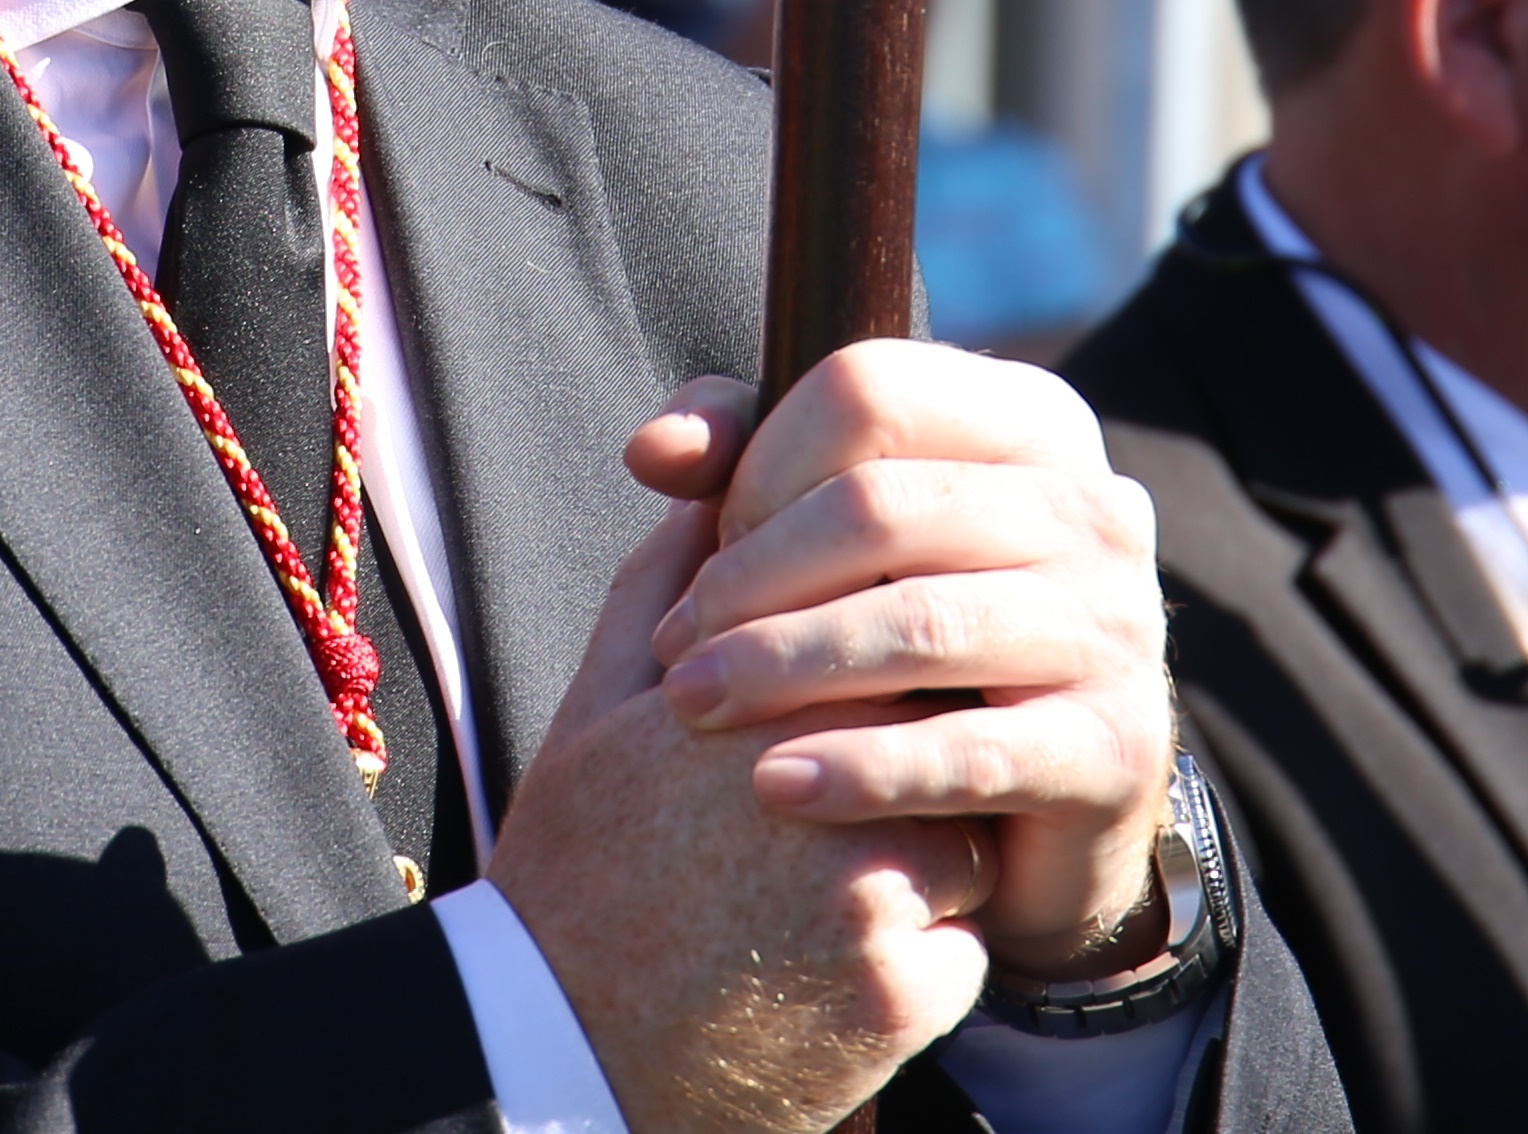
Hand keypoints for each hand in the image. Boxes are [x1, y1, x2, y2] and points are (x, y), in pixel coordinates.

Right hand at [480, 461, 997, 1133]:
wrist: (560, 1049)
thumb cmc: (578, 870)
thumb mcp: (597, 707)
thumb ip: (668, 580)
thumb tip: (718, 478)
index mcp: (755, 685)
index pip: (891, 616)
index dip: (874, 654)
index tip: (840, 694)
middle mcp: (825, 774)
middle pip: (941, 717)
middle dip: (907, 748)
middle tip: (823, 805)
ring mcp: (871, 886)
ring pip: (967, 834)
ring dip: (923, 853)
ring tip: (813, 895)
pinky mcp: (902, 986)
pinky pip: (965, 943)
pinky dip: (920, 956)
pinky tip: (829, 969)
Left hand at [643, 347, 1180, 983]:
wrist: (1044, 802)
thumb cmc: (920, 633)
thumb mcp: (843, 529)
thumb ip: (746, 461)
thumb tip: (652, 450)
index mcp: (1034, 421)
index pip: (868, 390)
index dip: (763, 464)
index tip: (706, 542)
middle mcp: (1095, 507)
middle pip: (878, 506)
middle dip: (751, 577)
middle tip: (675, 645)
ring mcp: (1119, 626)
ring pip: (919, 623)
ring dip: (782, 666)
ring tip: (692, 703)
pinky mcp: (1116, 748)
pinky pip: (968, 752)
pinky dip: (859, 768)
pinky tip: (773, 785)